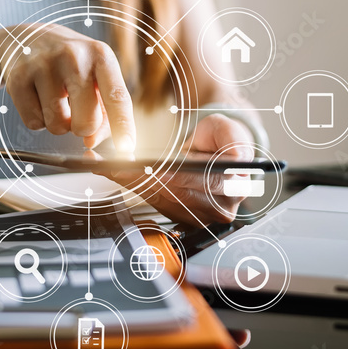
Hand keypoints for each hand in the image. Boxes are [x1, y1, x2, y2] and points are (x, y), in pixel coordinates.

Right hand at [2, 24, 135, 152]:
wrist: (24, 39)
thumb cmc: (68, 64)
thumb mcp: (94, 76)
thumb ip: (103, 111)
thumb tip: (91, 142)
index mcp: (101, 55)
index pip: (117, 97)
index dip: (123, 126)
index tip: (126, 149)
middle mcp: (73, 56)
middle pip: (87, 121)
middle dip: (83, 128)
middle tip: (76, 113)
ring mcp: (43, 65)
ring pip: (58, 126)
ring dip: (57, 123)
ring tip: (54, 99)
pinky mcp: (18, 77)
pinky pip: (33, 123)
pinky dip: (37, 119)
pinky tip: (36, 97)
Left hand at [109, 114, 255, 224]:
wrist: (219, 153)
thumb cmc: (222, 140)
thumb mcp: (228, 129)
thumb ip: (234, 140)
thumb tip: (238, 156)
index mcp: (236, 185)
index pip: (201, 182)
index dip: (172, 176)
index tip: (147, 168)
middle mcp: (222, 207)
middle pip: (177, 194)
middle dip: (144, 179)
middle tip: (114, 166)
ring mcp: (204, 216)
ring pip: (164, 201)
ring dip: (135, 185)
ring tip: (109, 168)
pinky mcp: (188, 219)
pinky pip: (159, 204)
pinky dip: (138, 189)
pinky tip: (119, 176)